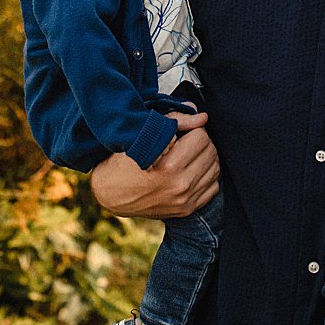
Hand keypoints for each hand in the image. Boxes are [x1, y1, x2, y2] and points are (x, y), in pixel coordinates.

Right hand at [89, 112, 217, 218]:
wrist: (110, 194)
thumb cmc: (122, 164)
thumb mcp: (142, 136)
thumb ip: (174, 122)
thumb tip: (201, 116)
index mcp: (169, 166)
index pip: (201, 136)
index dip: (193, 128)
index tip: (183, 130)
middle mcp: (180, 186)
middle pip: (210, 152)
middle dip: (200, 141)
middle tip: (186, 140)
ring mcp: (184, 200)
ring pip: (215, 169)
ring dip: (205, 157)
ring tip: (189, 154)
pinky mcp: (186, 209)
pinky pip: (212, 187)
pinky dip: (206, 175)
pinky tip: (192, 170)